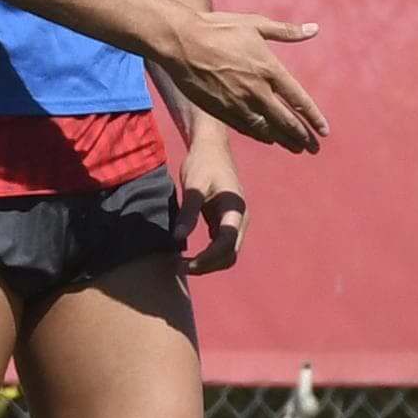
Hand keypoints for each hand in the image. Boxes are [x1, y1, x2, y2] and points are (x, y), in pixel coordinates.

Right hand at [165, 12, 326, 153]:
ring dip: (283, 140)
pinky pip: (245, 127)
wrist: (181, 41)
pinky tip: (267, 138)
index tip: (323, 130)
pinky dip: (259, 135)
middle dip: (302, 136)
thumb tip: (315, 29)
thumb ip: (287, 31)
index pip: (298, 99)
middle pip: (285, 120)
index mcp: (269, 69)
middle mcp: (256, 90)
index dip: (313, 117)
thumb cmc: (218, 28)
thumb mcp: (256, 24)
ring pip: (266, 128)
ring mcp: (237, 102)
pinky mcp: (219, 108)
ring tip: (295, 148)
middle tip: (313, 148)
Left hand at [177, 129, 247, 273]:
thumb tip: (178, 237)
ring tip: (181, 265)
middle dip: (208, 265)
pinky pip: (220, 246)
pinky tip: (187, 257)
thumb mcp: (193, 185)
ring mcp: (234, 223)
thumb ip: (188, 211)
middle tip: (179, 267)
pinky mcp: (225, 223)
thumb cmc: (203, 164)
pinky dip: (207, 256)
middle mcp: (240, 219)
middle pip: (230, 254)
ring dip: (208, 264)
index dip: (209, 257)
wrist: (212, 150)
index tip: (188, 264)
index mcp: (235, 209)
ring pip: (227, 254)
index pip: (227, 242)